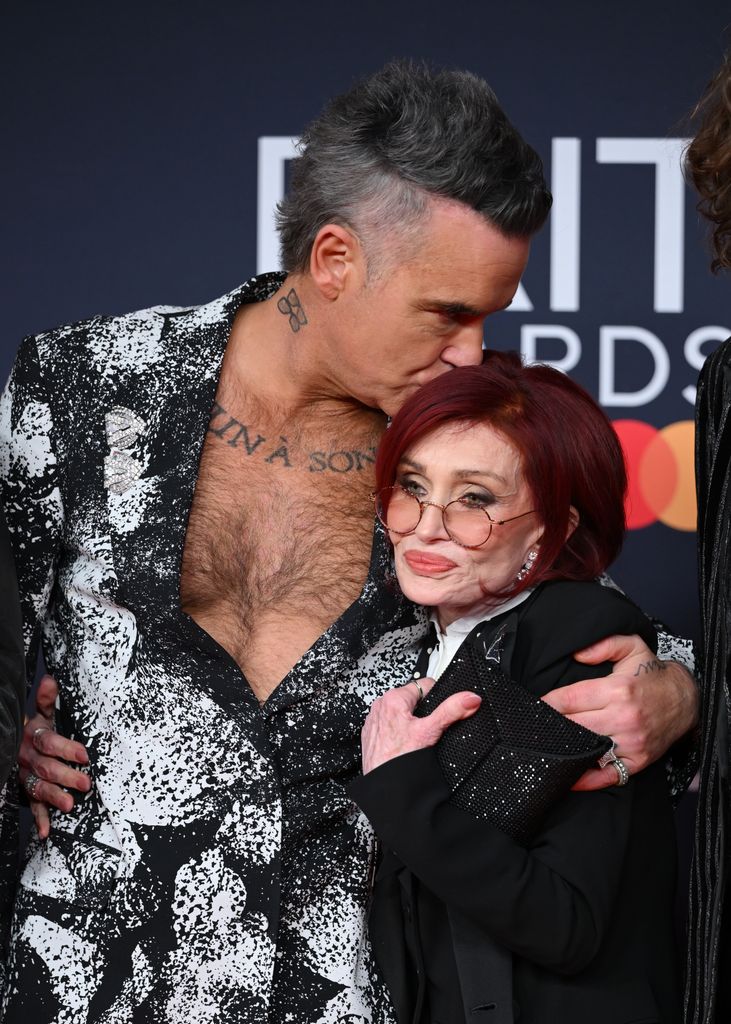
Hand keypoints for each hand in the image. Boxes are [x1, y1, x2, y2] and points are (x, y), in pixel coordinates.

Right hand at [18, 675, 90, 838]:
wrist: (13, 741)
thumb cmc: (38, 727)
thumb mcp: (42, 713)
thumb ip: (48, 699)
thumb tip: (51, 680)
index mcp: (34, 736)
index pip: (50, 742)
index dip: (66, 749)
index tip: (84, 755)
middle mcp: (28, 757)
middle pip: (46, 768)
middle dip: (66, 776)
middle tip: (86, 783)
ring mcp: (26, 775)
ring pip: (38, 788)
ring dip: (53, 798)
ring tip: (69, 805)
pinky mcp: (26, 790)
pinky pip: (32, 805)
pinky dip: (39, 819)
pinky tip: (46, 831)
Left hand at [361, 678, 480, 773]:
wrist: (384, 786)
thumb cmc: (399, 760)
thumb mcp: (431, 731)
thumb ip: (452, 711)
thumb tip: (470, 698)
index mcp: (393, 698)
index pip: (424, 685)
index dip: (438, 697)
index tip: (441, 709)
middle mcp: (380, 705)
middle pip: (413, 700)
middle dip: (424, 712)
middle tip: (428, 729)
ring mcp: (374, 720)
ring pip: (401, 713)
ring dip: (411, 722)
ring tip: (416, 739)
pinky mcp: (372, 734)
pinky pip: (390, 725)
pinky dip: (399, 732)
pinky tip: (404, 745)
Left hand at [542, 634, 698, 791]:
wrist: (687, 700)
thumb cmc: (653, 675)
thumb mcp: (632, 647)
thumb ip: (603, 644)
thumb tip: (577, 654)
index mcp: (617, 690)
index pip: (571, 699)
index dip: (548, 703)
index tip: (535, 706)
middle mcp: (624, 718)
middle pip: (574, 725)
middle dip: (553, 724)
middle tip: (537, 725)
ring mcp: (632, 742)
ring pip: (588, 750)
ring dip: (566, 749)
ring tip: (547, 747)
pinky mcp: (639, 761)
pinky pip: (608, 775)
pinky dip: (587, 780)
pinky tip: (570, 777)